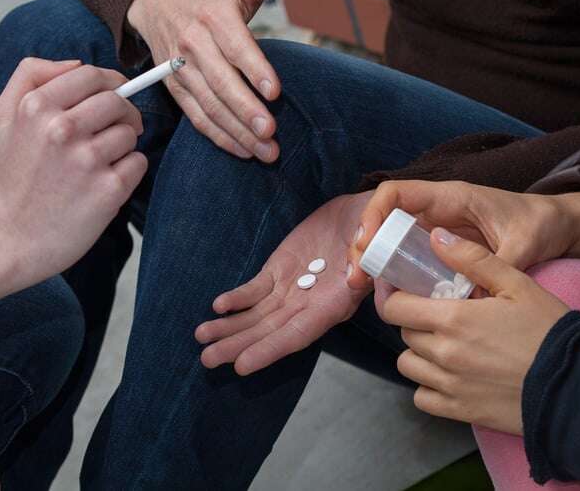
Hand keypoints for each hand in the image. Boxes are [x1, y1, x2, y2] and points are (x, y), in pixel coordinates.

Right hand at [0, 58, 147, 290]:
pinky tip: (104, 183)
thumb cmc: (12, 175)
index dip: (110, 82)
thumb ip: (30, 76)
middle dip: (122, 113)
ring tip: (98, 162)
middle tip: (116, 128)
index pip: (91, 75)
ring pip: (130, 132)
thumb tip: (76, 62)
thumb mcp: (1, 117)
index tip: (116, 92)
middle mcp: (62, 129)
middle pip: (118, 101)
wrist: (13, 239)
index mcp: (35, 106)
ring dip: (122, 144)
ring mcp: (87, 159)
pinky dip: (128, 171)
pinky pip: (138, 162)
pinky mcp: (110, 188)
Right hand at [127, 0, 285, 161]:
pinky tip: (244, 151)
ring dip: (237, 132)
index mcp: (213, 16)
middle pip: (221, 82)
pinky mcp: (174, 89)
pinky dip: (219, 137)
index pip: (235, 45)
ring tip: (266, 151)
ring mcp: (180, 69)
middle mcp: (193, 44)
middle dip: (246, 110)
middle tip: (271, 132)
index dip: (255, 69)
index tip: (275, 92)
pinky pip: (196, 117)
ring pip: (209, 105)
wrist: (156, 2)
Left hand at [195, 192, 373, 374]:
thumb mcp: (378, 241)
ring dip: (229, 327)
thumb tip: (356, 277)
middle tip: (206, 359)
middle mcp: (311, 303)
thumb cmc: (378, 230)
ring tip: (201, 337)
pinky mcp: (280, 271)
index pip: (298, 334)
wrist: (365, 214)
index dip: (271, 350)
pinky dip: (236, 299)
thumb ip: (366, 260)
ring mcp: (292, 288)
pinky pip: (255, 290)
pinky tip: (217, 307)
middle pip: (270, 331)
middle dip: (238, 345)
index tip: (242, 365)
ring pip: (257, 315)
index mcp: (336, 303)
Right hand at [347, 180, 579, 287]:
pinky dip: (391, 273)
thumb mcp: (525, 244)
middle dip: (364, 244)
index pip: (397, 193)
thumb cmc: (541, 224)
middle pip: (384, 219)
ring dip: (372, 262)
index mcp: (451, 198)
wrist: (559, 227)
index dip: (375, 214)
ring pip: (390, 240)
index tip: (368, 244)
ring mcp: (436, 232)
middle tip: (357, 278)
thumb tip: (471, 298)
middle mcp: (436, 212)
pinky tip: (383, 295)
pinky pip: (406, 257)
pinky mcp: (441, 251)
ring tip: (360, 289)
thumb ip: (498, 267)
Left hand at [381, 228, 568, 433]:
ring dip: (418, 352)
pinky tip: (448, 374)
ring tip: (444, 343)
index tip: (408, 291)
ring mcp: (449, 385)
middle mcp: (443, 353)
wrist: (577, 385)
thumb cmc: (549, 330)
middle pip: (404, 333)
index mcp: (452, 318)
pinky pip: (422, 398)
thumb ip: (472, 258)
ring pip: (408, 365)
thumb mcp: (516, 283)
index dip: (397, 296)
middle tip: (438, 314)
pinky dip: (428, 386)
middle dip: (415, 320)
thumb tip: (436, 237)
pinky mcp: (460, 411)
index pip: (394, 307)